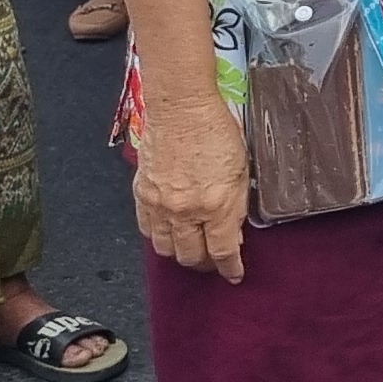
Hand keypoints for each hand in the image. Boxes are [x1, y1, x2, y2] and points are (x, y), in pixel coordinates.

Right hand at [132, 100, 249, 281]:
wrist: (181, 107)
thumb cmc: (216, 130)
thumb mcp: (240, 170)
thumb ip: (236, 206)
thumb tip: (232, 233)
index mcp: (216, 204)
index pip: (222, 252)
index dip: (230, 268)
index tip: (234, 274)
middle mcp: (185, 211)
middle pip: (191, 257)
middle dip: (205, 264)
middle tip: (213, 261)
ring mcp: (160, 205)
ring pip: (165, 249)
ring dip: (180, 253)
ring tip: (191, 248)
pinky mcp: (141, 195)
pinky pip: (147, 230)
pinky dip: (158, 236)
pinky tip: (169, 232)